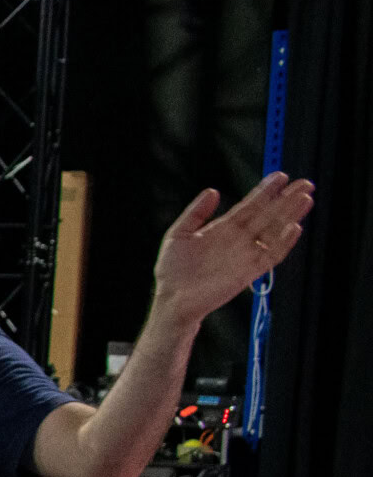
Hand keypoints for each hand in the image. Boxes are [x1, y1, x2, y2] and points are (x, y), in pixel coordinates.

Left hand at [151, 172, 314, 325]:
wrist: (172, 300)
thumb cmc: (173, 271)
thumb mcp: (178, 234)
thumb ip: (196, 212)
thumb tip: (213, 191)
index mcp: (224, 229)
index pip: (251, 206)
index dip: (265, 191)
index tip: (281, 176)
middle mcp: (239, 240)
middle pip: (268, 215)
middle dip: (286, 199)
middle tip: (304, 183)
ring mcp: (246, 255)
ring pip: (274, 231)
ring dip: (290, 215)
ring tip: (305, 198)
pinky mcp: (249, 272)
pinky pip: (272, 255)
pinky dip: (284, 242)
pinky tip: (294, 227)